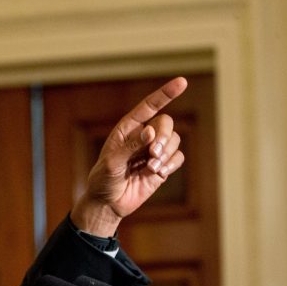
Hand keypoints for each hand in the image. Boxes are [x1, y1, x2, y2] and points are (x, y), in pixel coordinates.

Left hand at [70, 77, 187, 236]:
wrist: (108, 203)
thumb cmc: (103, 180)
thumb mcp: (112, 163)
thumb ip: (131, 146)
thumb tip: (150, 131)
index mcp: (128, 129)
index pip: (149, 106)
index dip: (165, 94)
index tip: (182, 82)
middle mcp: (143, 136)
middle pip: (166, 123)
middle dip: (163, 137)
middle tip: (152, 153)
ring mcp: (154, 151)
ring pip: (174, 140)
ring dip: (166, 153)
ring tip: (151, 167)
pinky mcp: (162, 166)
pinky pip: (178, 157)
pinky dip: (171, 164)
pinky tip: (158, 173)